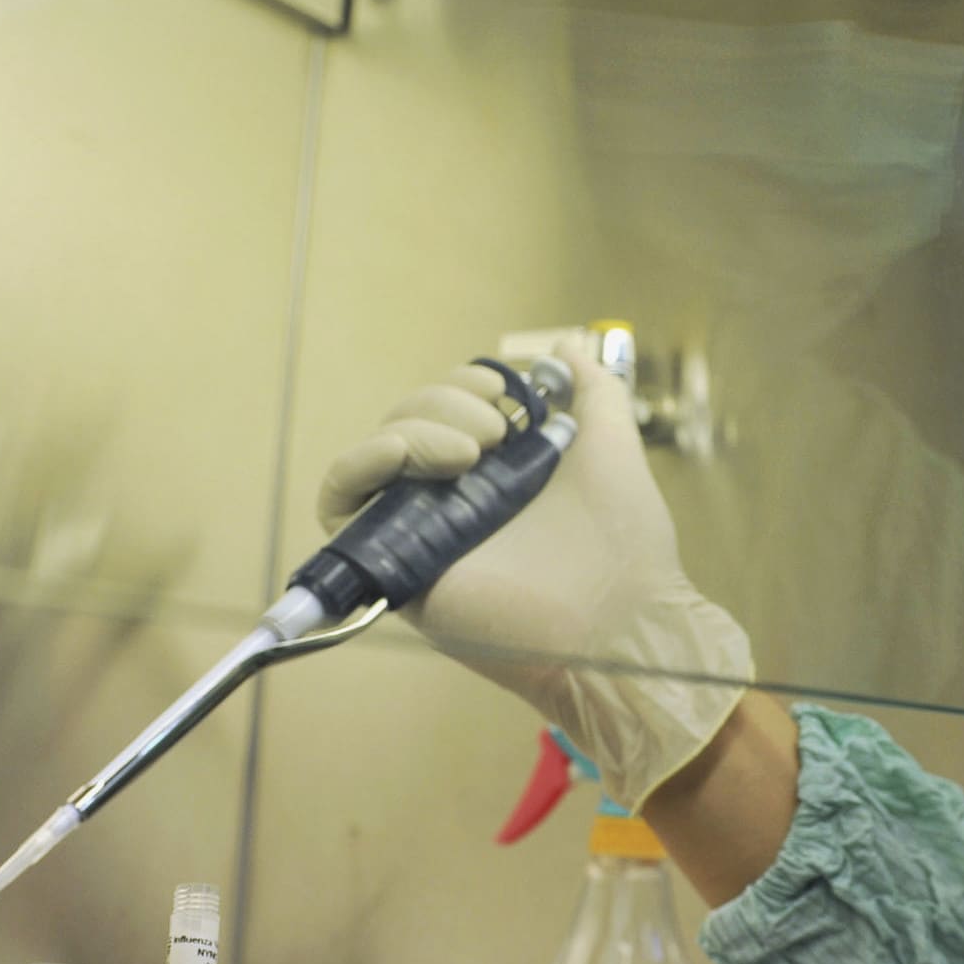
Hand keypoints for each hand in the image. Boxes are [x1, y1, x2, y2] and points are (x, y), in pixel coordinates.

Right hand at [316, 345, 752, 807]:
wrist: (618, 617)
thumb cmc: (624, 543)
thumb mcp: (612, 444)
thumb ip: (594, 391)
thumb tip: (565, 346)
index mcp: (496, 469)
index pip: (446, 404)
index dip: (463, 384)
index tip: (503, 393)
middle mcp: (453, 498)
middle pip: (406, 418)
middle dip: (444, 402)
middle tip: (495, 435)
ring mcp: (422, 529)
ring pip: (376, 451)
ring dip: (412, 429)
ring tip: (469, 455)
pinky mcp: (397, 565)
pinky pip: (340, 502)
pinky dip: (359, 463)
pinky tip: (406, 458)